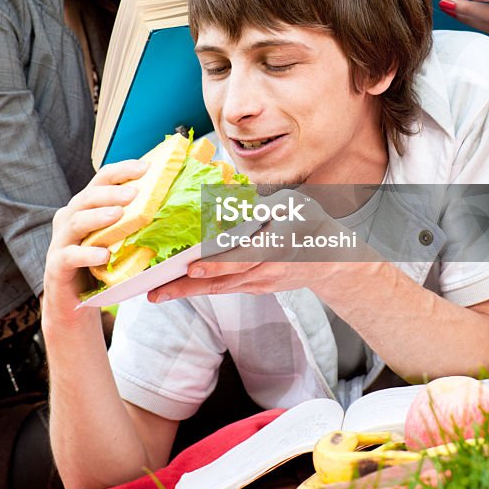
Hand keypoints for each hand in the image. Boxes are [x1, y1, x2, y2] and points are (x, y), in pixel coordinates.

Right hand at [43, 159, 146, 319]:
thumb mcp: (114, 239)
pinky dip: (87, 254)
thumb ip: (130, 221)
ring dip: (99, 216)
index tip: (146, 168)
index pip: (101, 179)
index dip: (122, 170)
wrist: (71, 304)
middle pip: (87, 196)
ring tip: (119, 215)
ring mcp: (60, 242)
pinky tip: (104, 255)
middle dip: (111, 192)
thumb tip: (166, 203)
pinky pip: (70, 256)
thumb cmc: (98, 266)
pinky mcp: (56, 266)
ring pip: (76, 222)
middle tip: (134, 193)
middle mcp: (68, 218)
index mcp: (84, 206)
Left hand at [147, 211, 380, 304]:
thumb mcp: (292, 204)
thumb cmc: (309, 222)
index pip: (245, 256)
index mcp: (278, 245)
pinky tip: (176, 289)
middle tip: (158, 290)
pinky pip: (225, 288)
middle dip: (189, 286)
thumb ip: (260, 203)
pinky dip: (201, 289)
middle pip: (224, 280)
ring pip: (221, 288)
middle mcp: (268, 269)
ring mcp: (262, 283)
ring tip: (156, 294)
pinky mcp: (256, 288)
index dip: (218, 263)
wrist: (331, 258)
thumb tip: (225, 194)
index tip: (192, 266)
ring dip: (187, 292)